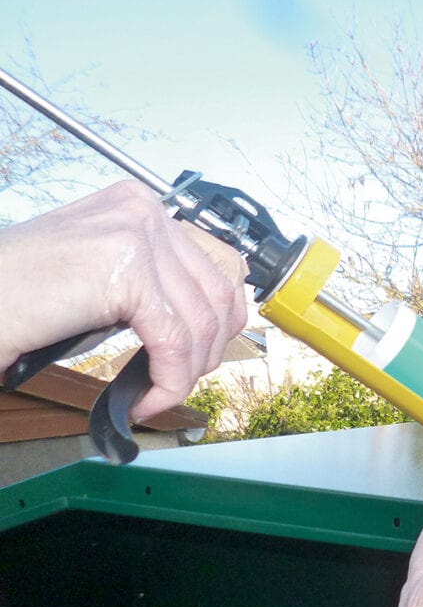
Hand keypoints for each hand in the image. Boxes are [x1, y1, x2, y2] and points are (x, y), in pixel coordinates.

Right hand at [0, 181, 248, 419]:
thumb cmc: (16, 293)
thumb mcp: (97, 275)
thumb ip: (150, 283)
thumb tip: (203, 324)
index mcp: (139, 205)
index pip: (215, 268)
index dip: (217, 323)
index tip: (198, 356)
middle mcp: (144, 211)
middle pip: (218, 293)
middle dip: (207, 350)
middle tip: (177, 380)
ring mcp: (137, 236)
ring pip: (200, 323)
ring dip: (184, 372)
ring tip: (155, 394)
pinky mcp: (128, 273)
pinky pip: (174, 342)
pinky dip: (168, 381)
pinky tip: (144, 400)